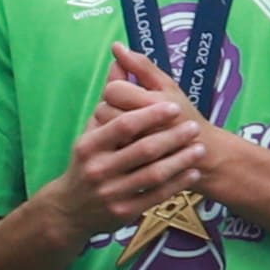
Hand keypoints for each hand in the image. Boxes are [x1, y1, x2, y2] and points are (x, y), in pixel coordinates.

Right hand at [65, 50, 212, 225]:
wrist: (70, 210)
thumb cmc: (87, 162)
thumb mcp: (91, 130)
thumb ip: (109, 96)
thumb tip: (120, 56)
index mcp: (89, 145)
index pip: (123, 126)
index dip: (150, 115)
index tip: (173, 107)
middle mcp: (98, 170)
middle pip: (143, 150)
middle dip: (172, 137)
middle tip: (193, 127)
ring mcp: (111, 194)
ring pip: (154, 174)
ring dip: (181, 160)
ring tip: (199, 148)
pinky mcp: (124, 212)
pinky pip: (157, 195)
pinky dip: (177, 183)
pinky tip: (192, 171)